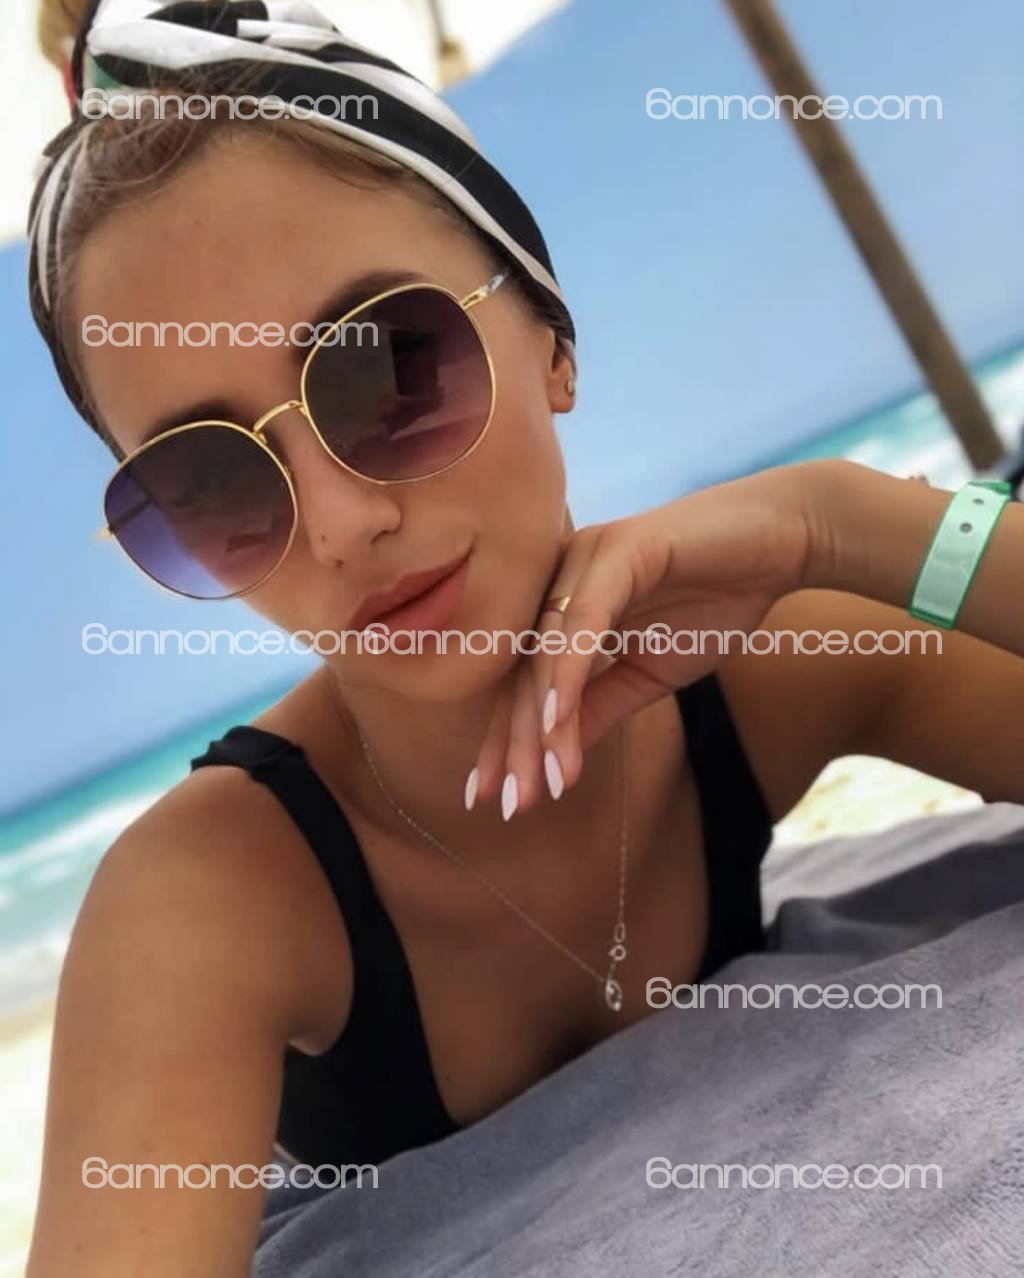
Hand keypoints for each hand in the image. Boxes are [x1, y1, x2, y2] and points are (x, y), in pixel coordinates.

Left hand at [465, 460, 824, 816]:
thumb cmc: (715, 601)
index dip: (506, 740)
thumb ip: (597, 708)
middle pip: (521, 670)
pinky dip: (567, 673)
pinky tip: (555, 722)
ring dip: (540, 723)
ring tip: (541, 782)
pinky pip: (584, 620)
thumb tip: (553, 762)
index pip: (521, 681)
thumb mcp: (648, 674)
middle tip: (511, 804)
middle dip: (515, 743)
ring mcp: (583, 557)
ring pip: (545, 651)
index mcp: (561, 604)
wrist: (781, 545)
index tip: (495, 797)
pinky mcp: (618, 548)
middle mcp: (558, 576)